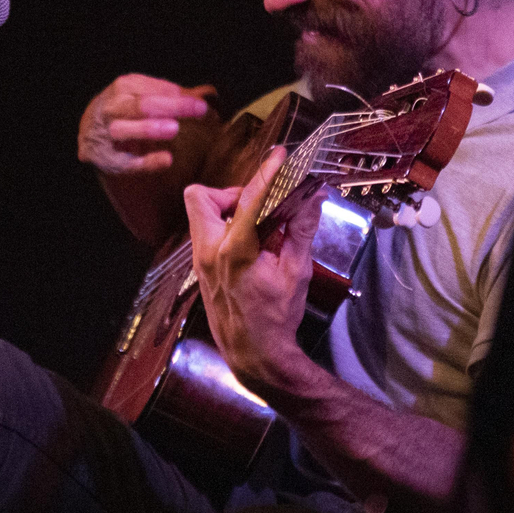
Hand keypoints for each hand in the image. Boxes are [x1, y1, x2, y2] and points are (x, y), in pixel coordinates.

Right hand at [77, 74, 214, 173]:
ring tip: (174, 129)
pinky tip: (167, 159)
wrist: (91, 133)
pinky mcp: (109, 159)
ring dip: (148, 129)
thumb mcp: (144, 93)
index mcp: (123, 87)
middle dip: (172, 107)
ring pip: (124, 130)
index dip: (179, 95)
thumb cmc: (127, 109)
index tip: (202, 103)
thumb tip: (208, 94)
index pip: (152, 88)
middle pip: (141, 106)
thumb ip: (173, 94)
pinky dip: (147, 162)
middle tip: (200, 110)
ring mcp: (108, 134)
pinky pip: (127, 162)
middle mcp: (112, 108)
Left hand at [185, 146, 316, 392]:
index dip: (266, 173)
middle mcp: (209, 251)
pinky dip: (226, 228)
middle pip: (200, 197)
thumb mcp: (296, 271)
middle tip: (257, 203)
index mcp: (234, 250)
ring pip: (201, 214)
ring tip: (258, 225)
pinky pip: (205, 233)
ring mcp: (200, 260)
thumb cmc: (275, 316)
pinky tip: (252, 244)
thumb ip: (301, 229)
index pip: (248, 198)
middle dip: (228, 191)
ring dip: (227, 209)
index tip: (279, 157)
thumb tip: (313, 195)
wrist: (254, 354)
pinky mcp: (200, 268)